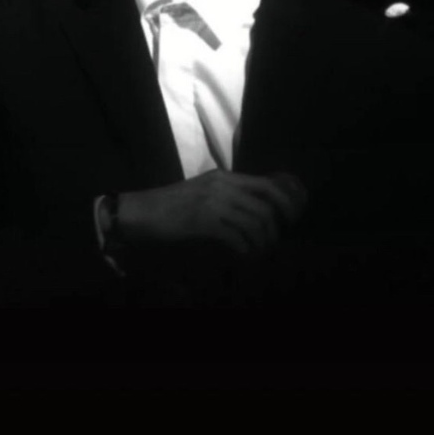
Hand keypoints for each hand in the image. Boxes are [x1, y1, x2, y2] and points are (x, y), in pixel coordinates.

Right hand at [115, 169, 306, 256]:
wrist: (139, 212)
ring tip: (256, 254)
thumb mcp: (204, 193)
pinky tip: (242, 257)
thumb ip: (228, 197)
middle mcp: (223, 185)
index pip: (267, 183)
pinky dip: (245, 251)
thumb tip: (258, 211)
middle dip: (278, 225)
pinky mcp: (204, 221)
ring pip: (256, 222)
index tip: (293, 216)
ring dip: (261, 243)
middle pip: (267, 203)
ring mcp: (214, 202)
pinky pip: (238, 238)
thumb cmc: (170, 206)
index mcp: (224, 177)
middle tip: (274, 241)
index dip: (287, 199)